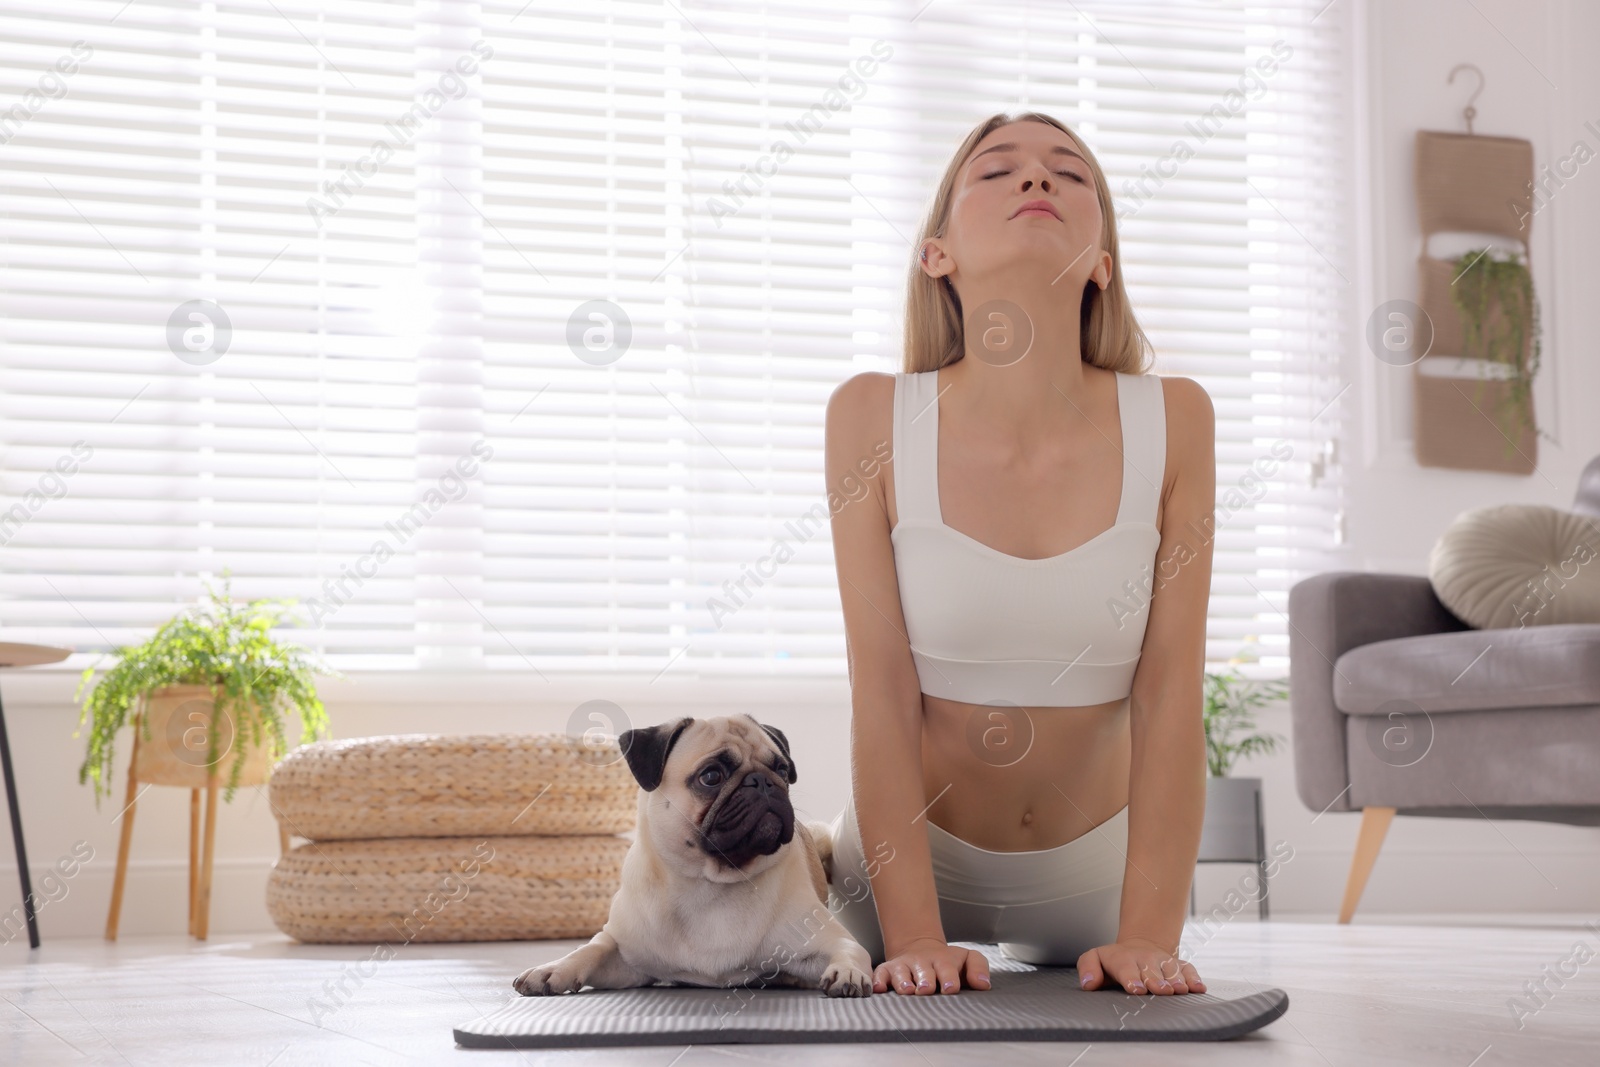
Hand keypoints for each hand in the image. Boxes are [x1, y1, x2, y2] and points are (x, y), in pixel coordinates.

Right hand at [873, 936, 990, 994]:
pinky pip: (880, 975)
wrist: (919, 948)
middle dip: (925, 980)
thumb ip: (978, 968)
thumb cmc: (946, 963)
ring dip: (903, 981)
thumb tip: (983, 984)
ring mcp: (904, 967)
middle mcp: (922, 964)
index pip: (946, 968)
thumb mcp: (966, 959)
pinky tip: (878, 989)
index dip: (948, 977)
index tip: (951, 987)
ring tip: (907, 990)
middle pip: (923, 971)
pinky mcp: (888, 971)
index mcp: (943, 962)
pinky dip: (878, 981)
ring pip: (901, 973)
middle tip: (927, 989)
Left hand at [1077, 938, 1205, 994]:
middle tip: (1161, 991)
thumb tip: (1088, 983)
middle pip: (1152, 972)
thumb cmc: (1115, 960)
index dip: (1132, 979)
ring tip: (1180, 989)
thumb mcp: (1095, 958)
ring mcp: (1163, 962)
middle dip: (1156, 981)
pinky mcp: (1179, 965)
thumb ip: (1088, 968)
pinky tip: (1199, 988)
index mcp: (1124, 960)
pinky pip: (1188, 969)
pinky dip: (1194, 978)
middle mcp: (1145, 960)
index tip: (1137, 989)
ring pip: (1172, 971)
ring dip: (1176, 980)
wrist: (1139, 946)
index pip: (1127, 969)